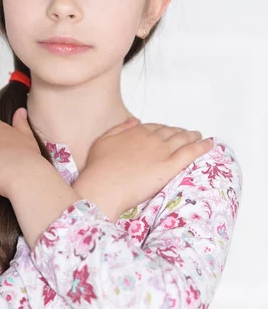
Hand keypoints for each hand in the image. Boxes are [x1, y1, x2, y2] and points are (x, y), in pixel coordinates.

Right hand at [72, 120, 213, 220]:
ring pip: (183, 140)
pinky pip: (191, 152)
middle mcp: (151, 138)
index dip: (164, 129)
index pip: (155, 127)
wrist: (103, 186)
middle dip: (181, 132)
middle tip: (189, 134)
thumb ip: (119, 129)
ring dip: (194, 136)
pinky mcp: (169, 166)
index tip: (169, 131)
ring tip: (201, 137)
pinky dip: (202, 146)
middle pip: (171, 132)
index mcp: (136, 132)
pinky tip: (210, 144)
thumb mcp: (103, 141)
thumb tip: (134, 121)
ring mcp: (162, 151)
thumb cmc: (98, 169)